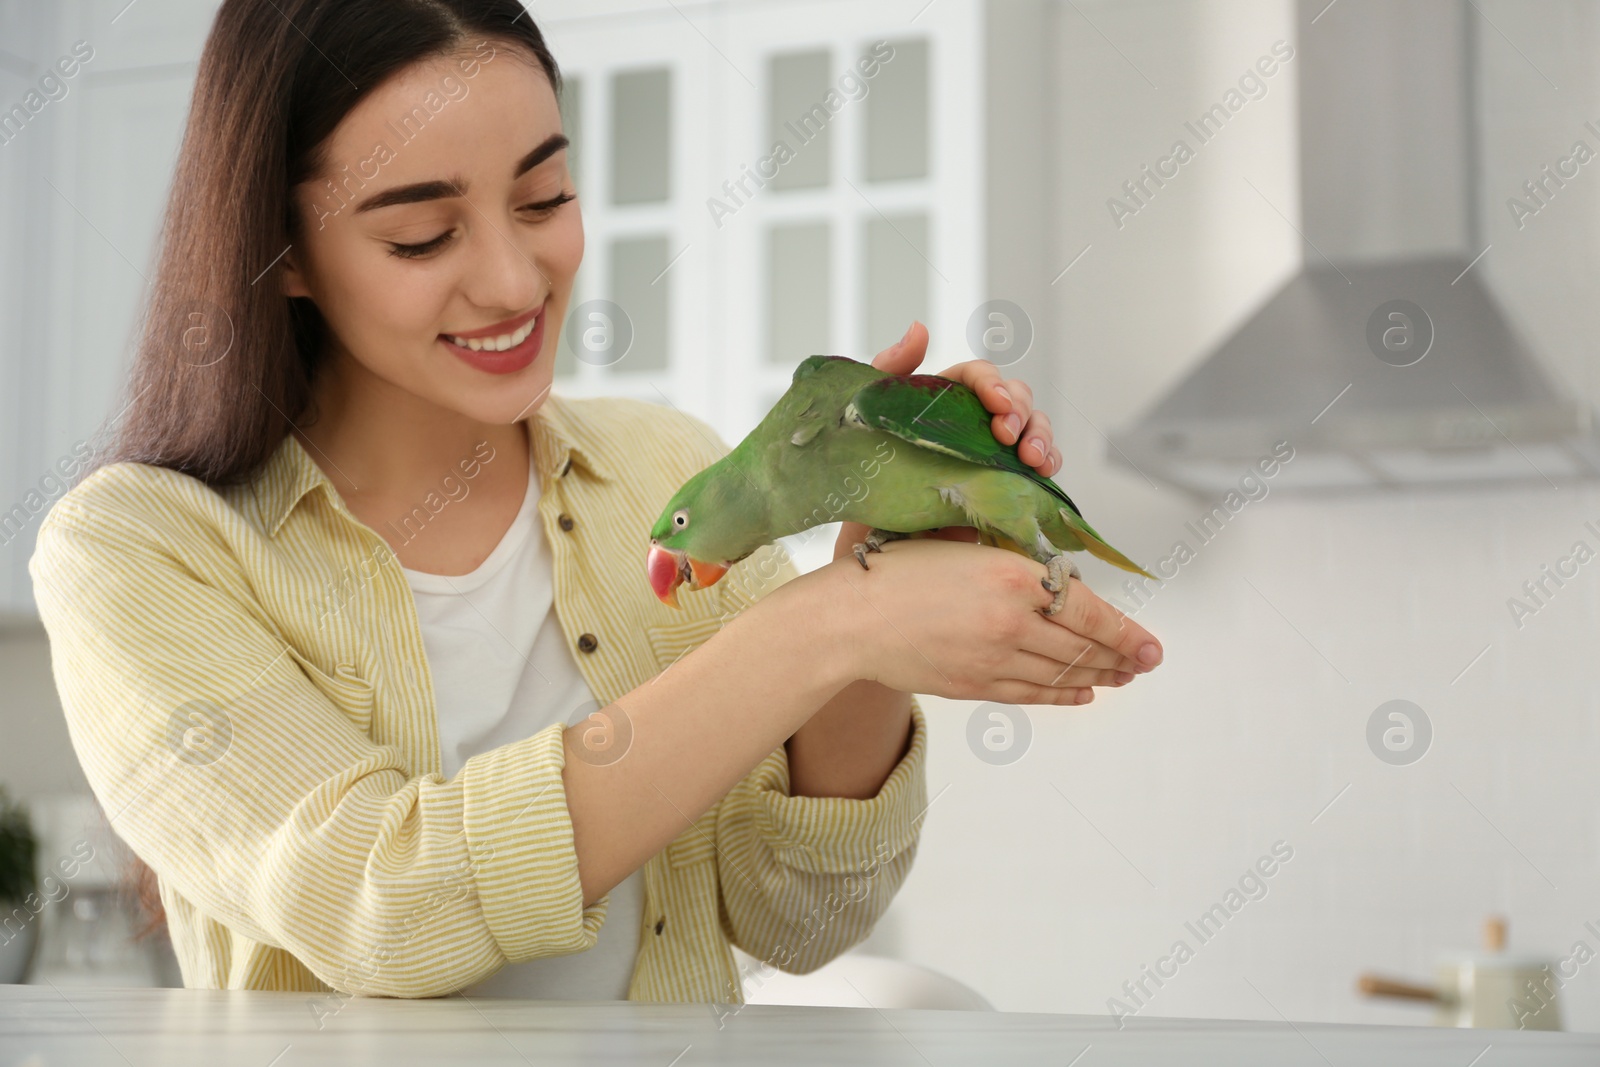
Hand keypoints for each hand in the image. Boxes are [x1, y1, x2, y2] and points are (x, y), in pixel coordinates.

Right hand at [800, 538, 1161, 706]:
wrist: (851, 618)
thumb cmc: (898, 569)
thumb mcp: (964, 548)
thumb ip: (1015, 567)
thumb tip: (1062, 585)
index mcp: (1012, 577)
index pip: (1089, 611)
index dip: (1126, 632)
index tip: (1151, 645)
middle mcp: (1011, 622)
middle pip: (1082, 647)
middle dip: (1121, 658)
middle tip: (1146, 663)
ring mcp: (993, 659)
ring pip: (1061, 673)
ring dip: (1097, 676)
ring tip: (1121, 677)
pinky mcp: (974, 685)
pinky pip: (1032, 694)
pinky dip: (1062, 695)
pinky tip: (1081, 693)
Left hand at [833, 320, 1060, 563]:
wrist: (867, 552)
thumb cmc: (861, 485)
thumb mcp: (863, 422)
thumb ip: (890, 372)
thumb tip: (920, 329)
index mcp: (939, 402)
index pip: (976, 377)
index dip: (992, 382)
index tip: (995, 402)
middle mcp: (970, 426)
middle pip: (1014, 399)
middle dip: (1020, 411)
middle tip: (1007, 436)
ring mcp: (990, 458)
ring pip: (1033, 431)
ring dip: (1042, 437)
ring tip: (1033, 458)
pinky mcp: (1002, 491)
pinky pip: (1037, 472)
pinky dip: (1048, 466)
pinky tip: (1043, 473)